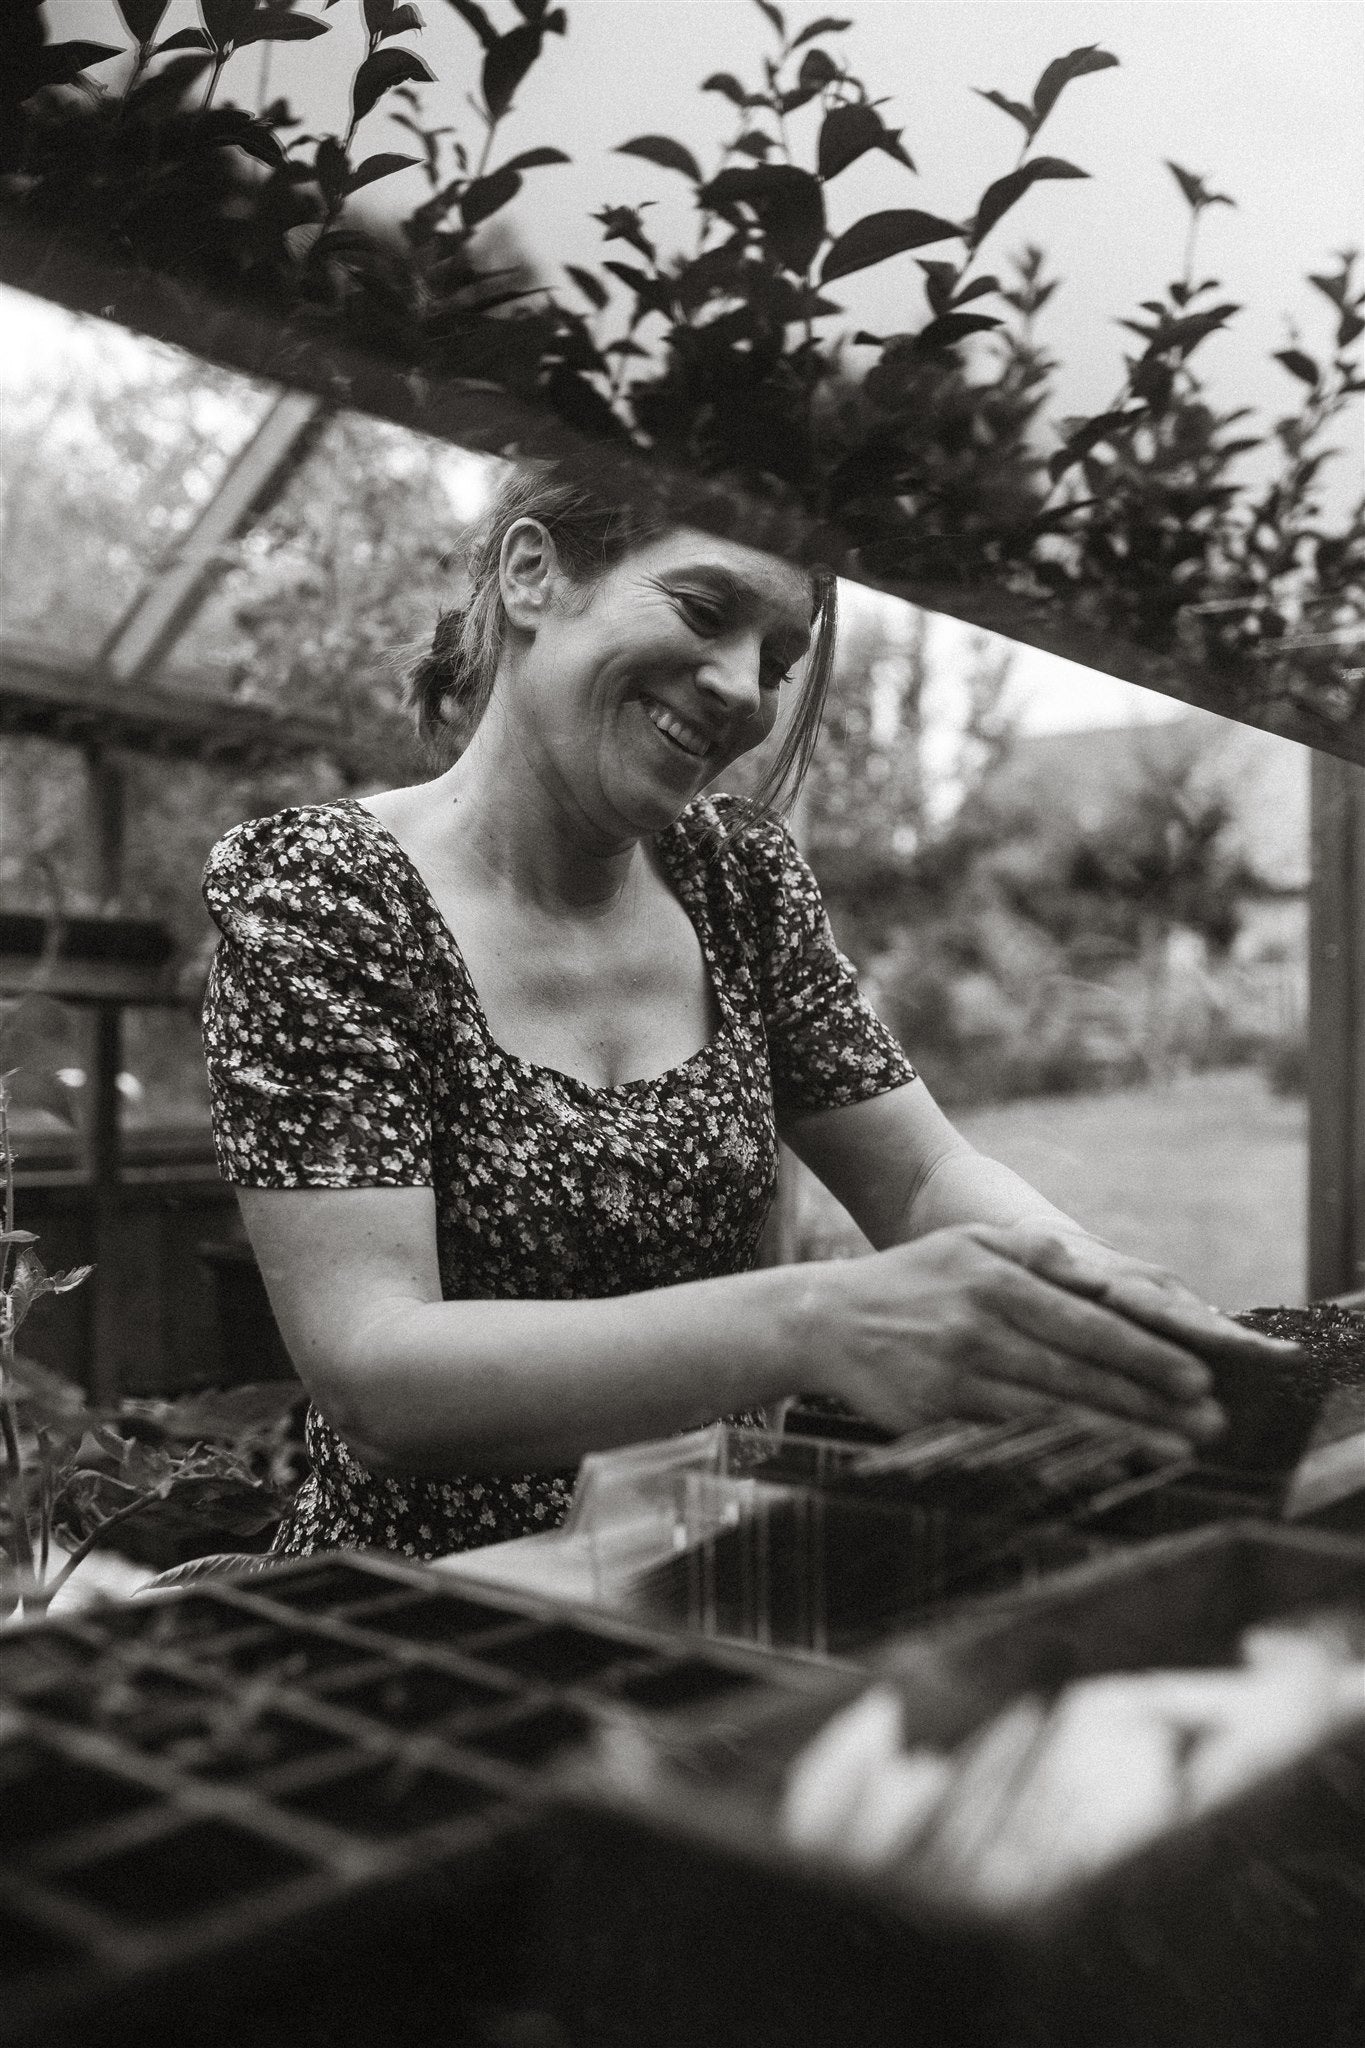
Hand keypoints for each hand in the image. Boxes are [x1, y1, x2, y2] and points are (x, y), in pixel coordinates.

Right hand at [807, 1222, 1295, 1452]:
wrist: (825, 1320)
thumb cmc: (912, 1280)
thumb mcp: (969, 1242)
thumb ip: (1039, 1252)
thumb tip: (1108, 1274)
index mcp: (994, 1278)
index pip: (1087, 1322)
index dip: (1146, 1353)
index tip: (1197, 1376)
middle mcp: (979, 1326)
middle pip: (1080, 1371)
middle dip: (1151, 1400)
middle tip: (1208, 1423)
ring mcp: (956, 1374)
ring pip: (1053, 1410)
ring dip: (1121, 1434)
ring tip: (1175, 1451)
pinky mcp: (937, 1415)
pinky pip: (1012, 1440)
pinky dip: (1063, 1456)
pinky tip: (1104, 1469)